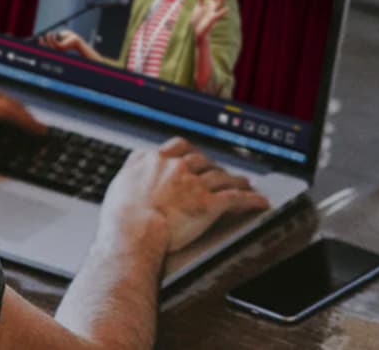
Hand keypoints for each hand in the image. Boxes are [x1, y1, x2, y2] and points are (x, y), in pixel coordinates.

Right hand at [38, 29, 88, 53]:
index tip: (39, 39)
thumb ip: (53, 37)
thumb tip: (46, 34)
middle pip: (46, 50)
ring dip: (47, 40)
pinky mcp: (61, 48)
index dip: (41, 45)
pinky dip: (51, 38)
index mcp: (55, 50)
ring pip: (49, 46)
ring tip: (49, 33)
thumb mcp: (59, 36)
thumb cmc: (68, 37)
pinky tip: (51, 34)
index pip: (46, 49)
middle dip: (42, 44)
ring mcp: (59, 50)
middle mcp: (56, 51)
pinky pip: (54, 43)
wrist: (76, 39)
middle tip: (40, 37)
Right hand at [98, 138, 267, 252]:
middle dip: (213, 166)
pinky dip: (250, 199)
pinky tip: (258, 201)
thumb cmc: (121, 215)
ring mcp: (194, 185)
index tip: (193, 154)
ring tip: (243, 182)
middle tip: (219, 171)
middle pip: (202, 161)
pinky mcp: (209, 204)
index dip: (189, 151)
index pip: (178, 147)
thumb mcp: (120, 182)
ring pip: (221, 177)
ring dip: (235, 179)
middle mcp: (177, 168)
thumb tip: (136, 161)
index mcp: (155, 161)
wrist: (133, 231)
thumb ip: (132, 168)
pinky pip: (235, 198)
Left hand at [190, 0, 230, 41]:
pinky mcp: (212, 20)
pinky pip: (218, 15)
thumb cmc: (197, 20)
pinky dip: (222, 12)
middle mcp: (213, 8)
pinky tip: (227, 9)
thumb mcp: (198, 7)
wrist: (195, 31)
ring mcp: (213, 13)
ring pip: (219, 4)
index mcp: (209, 4)